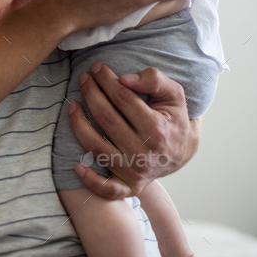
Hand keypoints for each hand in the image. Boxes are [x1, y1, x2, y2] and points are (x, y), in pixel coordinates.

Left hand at [68, 63, 200, 198]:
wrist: (184, 151)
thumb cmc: (174, 117)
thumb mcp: (173, 93)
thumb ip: (153, 80)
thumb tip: (124, 79)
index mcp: (157, 130)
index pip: (123, 99)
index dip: (107, 80)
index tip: (96, 67)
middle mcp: (145, 153)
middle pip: (106, 119)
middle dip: (91, 94)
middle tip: (83, 78)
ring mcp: (136, 173)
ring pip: (98, 148)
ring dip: (79, 125)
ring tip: (72, 105)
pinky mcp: (130, 187)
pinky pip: (106, 189)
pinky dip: (90, 179)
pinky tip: (77, 164)